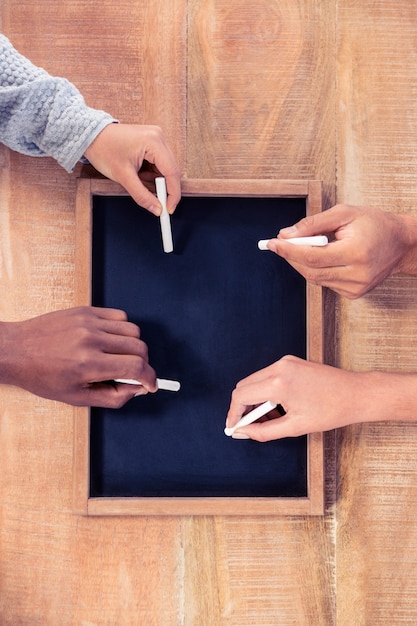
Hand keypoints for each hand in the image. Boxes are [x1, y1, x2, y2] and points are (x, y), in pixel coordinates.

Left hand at [0, 307, 156, 406]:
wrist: (15, 350)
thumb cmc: (42, 377)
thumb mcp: (77, 398)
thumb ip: (113, 397)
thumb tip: (137, 389)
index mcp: (88, 365)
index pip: (136, 368)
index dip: (150, 378)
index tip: (151, 384)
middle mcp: (91, 340)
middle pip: (139, 348)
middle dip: (143, 364)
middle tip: (133, 373)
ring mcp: (88, 322)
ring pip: (133, 331)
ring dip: (133, 346)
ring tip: (118, 356)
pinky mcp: (85, 311)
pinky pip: (119, 316)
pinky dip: (122, 330)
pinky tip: (110, 340)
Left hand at [84, 123, 180, 215]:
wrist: (91, 136)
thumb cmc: (104, 150)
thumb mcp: (123, 177)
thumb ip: (142, 195)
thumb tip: (157, 209)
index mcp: (154, 141)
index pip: (172, 172)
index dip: (173, 193)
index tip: (169, 209)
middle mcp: (159, 137)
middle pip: (171, 169)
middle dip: (163, 187)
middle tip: (157, 202)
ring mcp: (156, 137)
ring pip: (165, 168)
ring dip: (155, 179)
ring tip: (137, 178)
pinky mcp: (152, 141)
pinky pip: (159, 163)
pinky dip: (151, 173)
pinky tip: (138, 172)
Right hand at [225, 356, 403, 440]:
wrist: (356, 393)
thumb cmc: (331, 411)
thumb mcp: (295, 427)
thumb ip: (263, 431)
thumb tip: (241, 433)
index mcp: (278, 383)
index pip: (240, 396)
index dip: (234, 414)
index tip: (234, 427)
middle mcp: (278, 367)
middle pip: (244, 386)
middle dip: (243, 408)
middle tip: (250, 427)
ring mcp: (285, 362)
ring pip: (255, 381)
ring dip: (255, 401)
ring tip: (270, 420)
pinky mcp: (291, 361)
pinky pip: (267, 376)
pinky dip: (267, 392)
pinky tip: (279, 408)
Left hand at [266, 204, 416, 298]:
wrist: (401, 243)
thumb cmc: (374, 224)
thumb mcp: (344, 213)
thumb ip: (313, 223)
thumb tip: (286, 234)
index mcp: (356, 252)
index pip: (314, 256)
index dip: (289, 251)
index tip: (271, 243)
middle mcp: (357, 275)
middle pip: (311, 271)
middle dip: (291, 257)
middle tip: (278, 244)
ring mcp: (356, 288)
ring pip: (316, 279)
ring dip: (303, 263)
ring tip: (301, 246)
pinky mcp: (354, 294)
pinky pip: (326, 283)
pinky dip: (318, 270)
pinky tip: (324, 257)